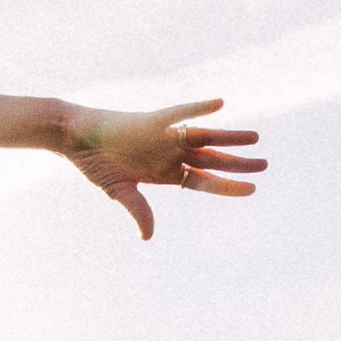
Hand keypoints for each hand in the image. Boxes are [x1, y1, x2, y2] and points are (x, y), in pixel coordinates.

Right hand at [62, 99, 264, 239]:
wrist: (76, 139)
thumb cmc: (96, 164)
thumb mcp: (120, 192)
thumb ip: (139, 211)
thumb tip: (147, 237)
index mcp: (165, 173)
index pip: (203, 181)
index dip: (227, 185)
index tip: (251, 189)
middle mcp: (170, 154)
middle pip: (211, 160)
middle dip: (238, 163)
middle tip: (265, 165)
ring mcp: (164, 137)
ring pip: (204, 137)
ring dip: (229, 138)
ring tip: (255, 137)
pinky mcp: (153, 120)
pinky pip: (179, 113)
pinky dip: (198, 109)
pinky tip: (219, 103)